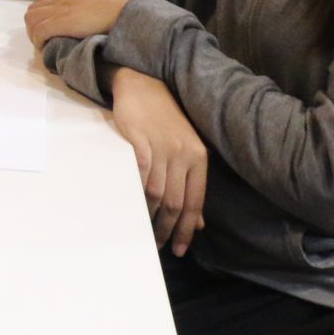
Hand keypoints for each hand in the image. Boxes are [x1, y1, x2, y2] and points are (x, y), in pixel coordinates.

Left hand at [24, 0, 134, 46]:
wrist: (131, 13)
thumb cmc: (128, 10)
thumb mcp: (110, 0)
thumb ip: (98, 4)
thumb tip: (99, 16)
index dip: (39, 0)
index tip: (43, 14)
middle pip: (35, 7)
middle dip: (34, 22)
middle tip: (42, 36)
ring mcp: (63, 9)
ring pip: (33, 19)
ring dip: (34, 33)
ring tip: (42, 44)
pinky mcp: (62, 23)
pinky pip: (39, 31)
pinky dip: (38, 40)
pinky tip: (44, 48)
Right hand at [111, 69, 206, 255]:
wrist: (142, 85)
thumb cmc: (164, 119)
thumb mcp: (186, 150)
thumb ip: (192, 184)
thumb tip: (200, 223)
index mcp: (198, 158)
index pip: (195, 202)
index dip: (188, 229)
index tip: (180, 249)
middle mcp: (183, 154)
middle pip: (177, 202)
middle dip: (169, 229)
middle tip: (158, 246)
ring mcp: (162, 147)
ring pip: (159, 193)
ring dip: (151, 217)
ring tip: (144, 232)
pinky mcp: (140, 141)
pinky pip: (140, 176)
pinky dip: (137, 195)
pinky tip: (133, 207)